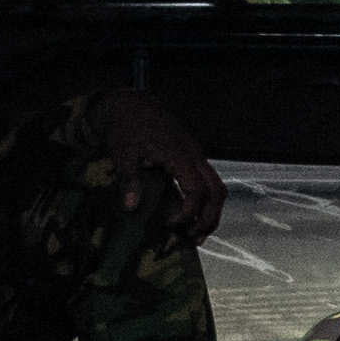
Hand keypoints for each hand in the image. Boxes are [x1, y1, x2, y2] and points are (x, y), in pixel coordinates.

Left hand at [86, 87, 228, 246]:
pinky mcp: (191, 155)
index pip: (197, 191)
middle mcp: (194, 155)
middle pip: (217, 190)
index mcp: (179, 155)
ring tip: (193, 233)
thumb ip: (128, 179)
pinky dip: (203, 199)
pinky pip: (206, 180)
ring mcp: (195, 154)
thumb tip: (131, 207)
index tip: (170, 225)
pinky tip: (188, 213)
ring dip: (210, 211)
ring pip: (216, 186)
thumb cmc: (125, 126)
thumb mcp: (122, 152)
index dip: (188, 212)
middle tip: (192, 238)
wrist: (130, 102)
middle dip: (209, 217)